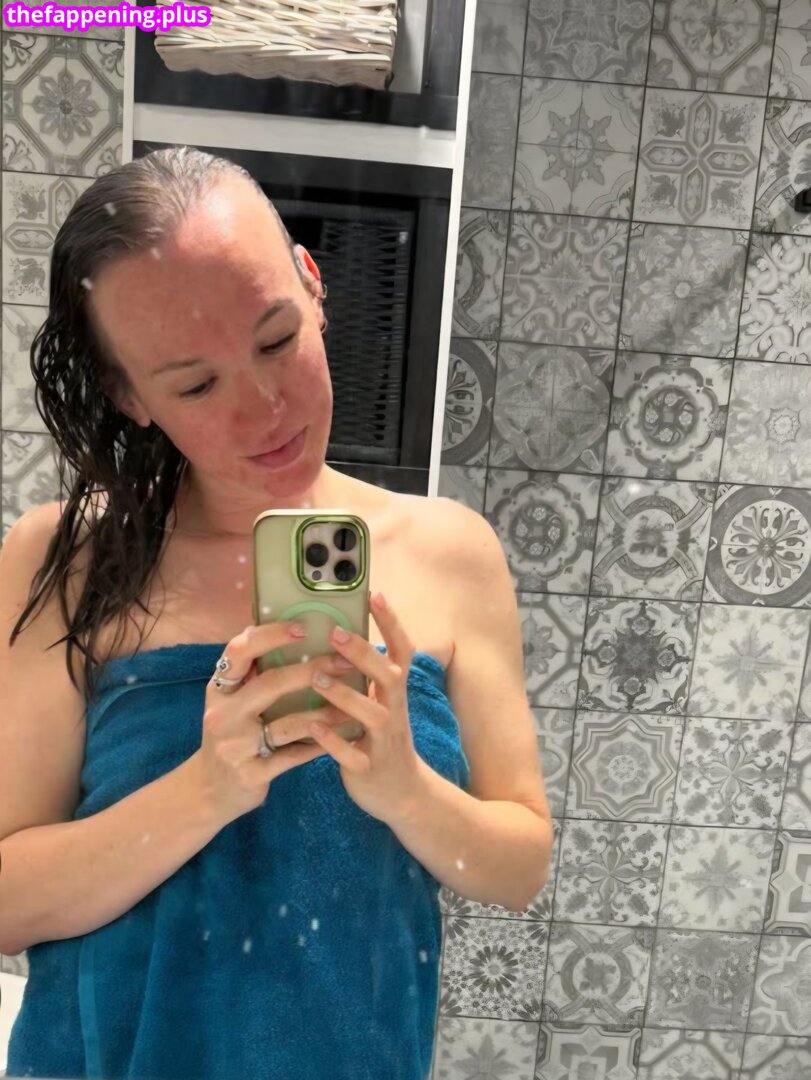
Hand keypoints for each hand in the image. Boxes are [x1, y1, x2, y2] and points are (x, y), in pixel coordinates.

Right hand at [191, 620, 356, 826]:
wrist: (207, 793)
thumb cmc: (229, 736)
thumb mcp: (229, 703)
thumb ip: (250, 674)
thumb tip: (277, 629)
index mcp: (220, 689)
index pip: (240, 651)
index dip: (271, 635)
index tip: (304, 628)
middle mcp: (223, 714)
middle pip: (271, 684)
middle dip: (312, 670)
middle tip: (344, 662)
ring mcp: (235, 746)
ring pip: (288, 724)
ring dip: (326, 712)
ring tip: (354, 704)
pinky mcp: (251, 774)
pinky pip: (293, 756)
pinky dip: (320, 745)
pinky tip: (343, 736)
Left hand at [306, 591, 424, 824]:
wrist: (404, 794)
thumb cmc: (384, 739)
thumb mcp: (383, 704)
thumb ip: (368, 676)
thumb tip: (344, 636)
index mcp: (395, 693)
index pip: (402, 650)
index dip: (391, 623)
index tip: (375, 594)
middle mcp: (394, 712)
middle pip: (390, 676)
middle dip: (365, 654)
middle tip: (336, 633)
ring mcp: (383, 741)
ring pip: (371, 715)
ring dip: (344, 695)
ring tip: (316, 678)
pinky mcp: (368, 768)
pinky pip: (351, 754)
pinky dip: (333, 741)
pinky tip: (314, 728)